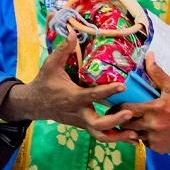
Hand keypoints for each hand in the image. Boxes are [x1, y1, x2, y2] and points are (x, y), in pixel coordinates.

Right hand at [0, 30, 132, 141]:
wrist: (33, 104)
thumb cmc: (44, 83)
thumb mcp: (50, 65)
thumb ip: (63, 50)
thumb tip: (73, 32)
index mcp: (72, 97)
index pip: (91, 95)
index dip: (107, 91)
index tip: (122, 85)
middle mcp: (79, 113)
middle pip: (98, 124)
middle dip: (114, 120)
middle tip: (130, 114)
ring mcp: (82, 122)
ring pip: (100, 135)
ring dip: (118, 137)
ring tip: (136, 135)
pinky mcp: (84, 126)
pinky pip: (100, 135)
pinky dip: (115, 137)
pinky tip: (131, 137)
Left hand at [115, 54, 169, 156]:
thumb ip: (158, 74)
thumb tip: (149, 56)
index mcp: (152, 109)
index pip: (125, 109)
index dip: (117, 108)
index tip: (115, 106)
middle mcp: (150, 125)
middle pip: (125, 124)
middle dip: (123, 119)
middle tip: (124, 115)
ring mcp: (153, 139)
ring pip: (133, 135)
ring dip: (133, 129)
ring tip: (137, 123)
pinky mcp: (157, 149)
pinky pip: (145, 143)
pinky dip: (145, 138)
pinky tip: (152, 132)